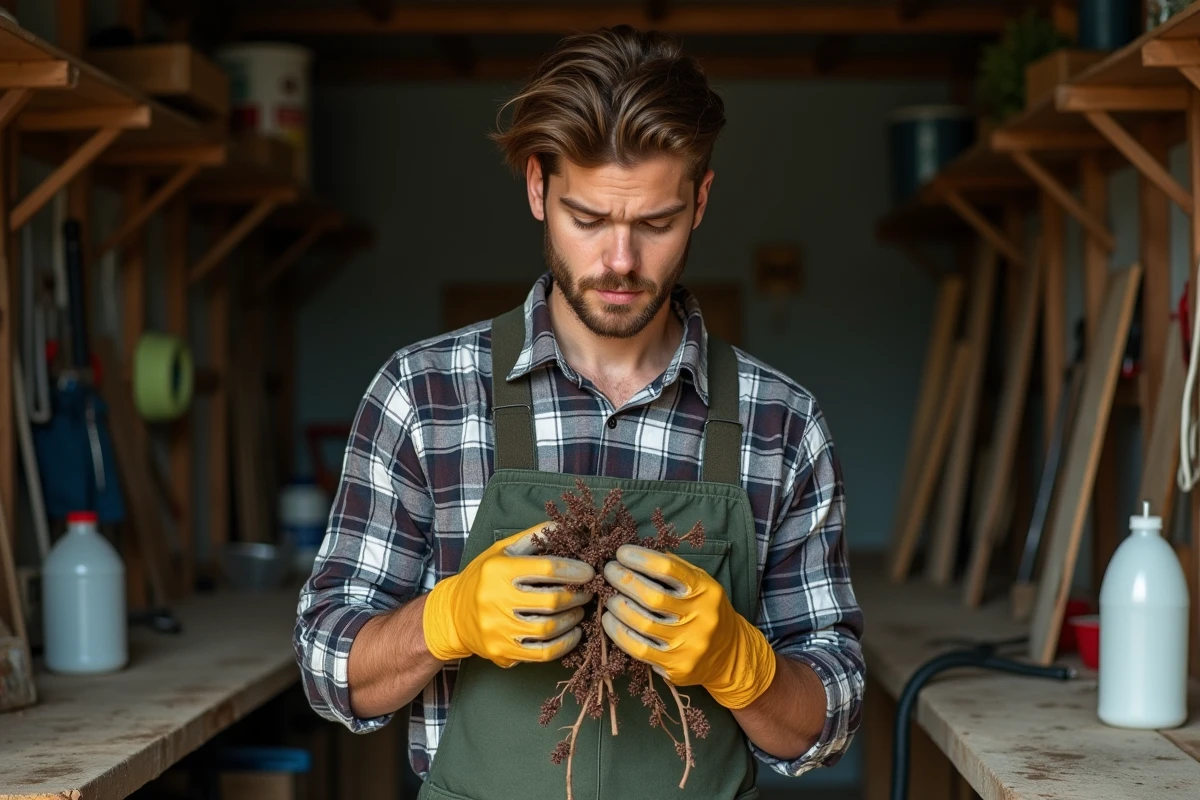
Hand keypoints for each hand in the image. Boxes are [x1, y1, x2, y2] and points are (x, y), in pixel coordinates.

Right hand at [423, 522, 593, 667]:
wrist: (451, 615)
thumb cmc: (481, 578)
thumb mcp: (501, 551)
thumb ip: (532, 538)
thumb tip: (564, 526)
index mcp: (497, 570)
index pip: (546, 569)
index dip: (574, 570)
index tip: (589, 572)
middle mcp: (495, 600)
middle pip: (551, 600)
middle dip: (577, 595)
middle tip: (589, 592)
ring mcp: (498, 629)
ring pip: (549, 628)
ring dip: (573, 619)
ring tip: (580, 610)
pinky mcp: (501, 651)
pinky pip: (542, 653)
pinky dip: (564, 644)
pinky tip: (573, 632)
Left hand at [601, 544, 775, 708]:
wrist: (730, 656)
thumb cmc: (707, 612)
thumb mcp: (702, 585)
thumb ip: (676, 570)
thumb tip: (639, 555)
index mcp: (706, 591)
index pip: (668, 570)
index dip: (641, 559)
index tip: (622, 553)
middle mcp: (700, 617)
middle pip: (652, 597)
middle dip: (624, 580)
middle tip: (609, 571)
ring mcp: (688, 645)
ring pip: (643, 624)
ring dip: (619, 607)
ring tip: (610, 597)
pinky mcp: (677, 667)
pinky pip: (640, 649)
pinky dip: (619, 633)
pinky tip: (610, 621)